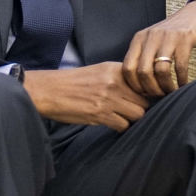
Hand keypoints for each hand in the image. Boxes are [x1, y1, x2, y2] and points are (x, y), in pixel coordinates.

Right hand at [22, 62, 150, 131]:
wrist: (50, 91)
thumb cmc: (73, 82)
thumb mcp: (97, 71)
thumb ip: (118, 78)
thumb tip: (140, 91)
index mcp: (114, 68)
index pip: (144, 82)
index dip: (145, 93)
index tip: (141, 99)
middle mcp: (114, 81)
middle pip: (144, 101)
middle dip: (140, 108)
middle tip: (130, 111)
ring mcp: (108, 98)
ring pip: (137, 114)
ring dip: (131, 119)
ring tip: (121, 117)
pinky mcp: (101, 114)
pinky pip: (123, 125)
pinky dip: (120, 127)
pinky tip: (111, 122)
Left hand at [122, 0, 195, 97]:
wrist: (194, 15)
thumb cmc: (171, 35)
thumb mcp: (152, 42)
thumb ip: (143, 58)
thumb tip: (138, 87)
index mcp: (138, 39)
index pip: (127, 67)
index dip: (135, 85)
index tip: (144, 93)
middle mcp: (150, 37)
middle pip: (143, 71)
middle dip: (151, 89)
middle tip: (159, 95)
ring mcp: (167, 37)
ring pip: (160, 70)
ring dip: (166, 86)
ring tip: (171, 91)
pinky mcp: (184, 39)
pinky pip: (180, 66)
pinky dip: (181, 79)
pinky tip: (183, 84)